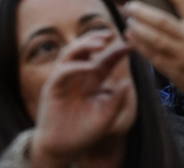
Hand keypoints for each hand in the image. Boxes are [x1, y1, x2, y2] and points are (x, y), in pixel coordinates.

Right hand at [30, 32, 132, 166]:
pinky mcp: (53, 87)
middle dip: (97, 39)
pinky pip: (63, 71)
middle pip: (86, 49)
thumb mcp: (106, 118)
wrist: (63, 149)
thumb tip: (128, 82)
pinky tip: (89, 67)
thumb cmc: (84, 133)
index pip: (105, 61)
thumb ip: (116, 101)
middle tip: (111, 34)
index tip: (130, 45)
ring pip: (72, 53)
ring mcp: (64, 79)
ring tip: (100, 43)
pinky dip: (76, 66)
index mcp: (92, 81)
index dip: (116, 51)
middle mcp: (78, 76)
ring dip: (85, 45)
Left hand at [123, 0, 183, 112]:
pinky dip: (139, 45)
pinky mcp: (173, 70)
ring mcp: (182, 55)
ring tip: (128, 19)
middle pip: (163, 21)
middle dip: (142, 11)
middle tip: (129, 4)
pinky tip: (130, 36)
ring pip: (155, 39)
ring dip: (138, 28)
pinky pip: (152, 55)